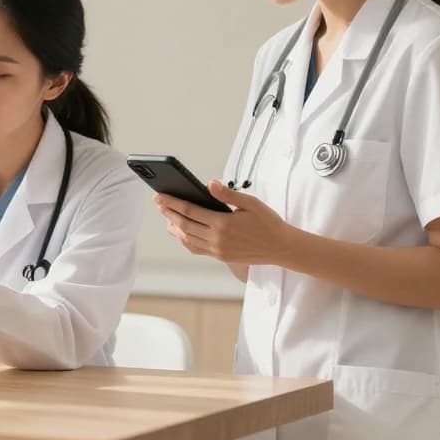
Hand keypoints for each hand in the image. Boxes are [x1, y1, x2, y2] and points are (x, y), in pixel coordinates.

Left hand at [155, 180, 292, 265]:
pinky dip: (185, 240)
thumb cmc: (268, 223)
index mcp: (223, 224)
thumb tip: (209, 183)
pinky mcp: (221, 256)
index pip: (190, 211)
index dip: (173, 203)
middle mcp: (217, 239)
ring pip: (187, 239)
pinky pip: (196, 249)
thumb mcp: (251, 203)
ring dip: (174, 227)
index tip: (161, 196)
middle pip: (184, 225)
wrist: (281, 247)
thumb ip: (228, 194)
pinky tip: (181, 232)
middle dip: (169, 212)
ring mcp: (217, 250)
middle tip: (158, 203)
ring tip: (166, 216)